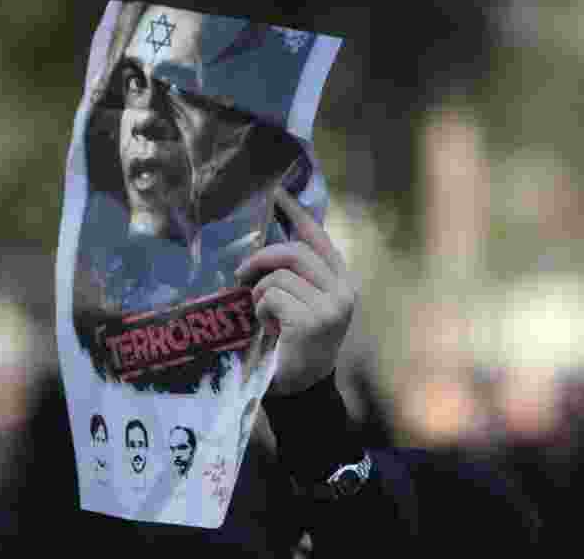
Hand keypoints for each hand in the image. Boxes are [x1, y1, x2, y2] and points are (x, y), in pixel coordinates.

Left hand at [234, 187, 356, 395]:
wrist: (301, 390)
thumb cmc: (294, 345)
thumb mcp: (298, 303)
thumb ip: (292, 275)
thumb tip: (266, 239)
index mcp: (341, 281)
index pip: (318, 238)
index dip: (296, 214)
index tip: (277, 194)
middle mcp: (343, 291)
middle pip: (293, 252)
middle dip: (261, 259)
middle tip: (240, 275)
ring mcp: (331, 306)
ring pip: (278, 276)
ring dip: (259, 296)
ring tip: (266, 318)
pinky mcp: (314, 321)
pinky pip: (271, 297)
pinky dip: (261, 312)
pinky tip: (270, 331)